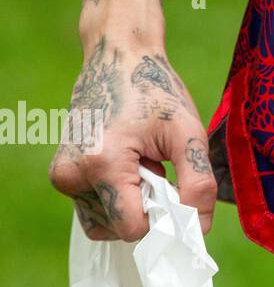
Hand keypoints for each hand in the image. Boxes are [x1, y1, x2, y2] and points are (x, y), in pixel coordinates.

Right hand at [49, 39, 216, 240]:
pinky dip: (118, 196)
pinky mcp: (62, 176)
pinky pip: (95, 208)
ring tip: (143, 163)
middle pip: (119, 227)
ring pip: (106, 222)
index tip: (178, 193)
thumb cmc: (156, 91)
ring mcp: (63, 177)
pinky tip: (130, 165)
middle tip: (158, 167)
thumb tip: (198, 228)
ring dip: (132, 202)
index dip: (162, 219)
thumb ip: (198, 182)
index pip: (131, 227)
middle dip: (146, 206)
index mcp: (101, 163)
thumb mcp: (189, 133)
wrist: (118, 59)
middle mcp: (72, 175)